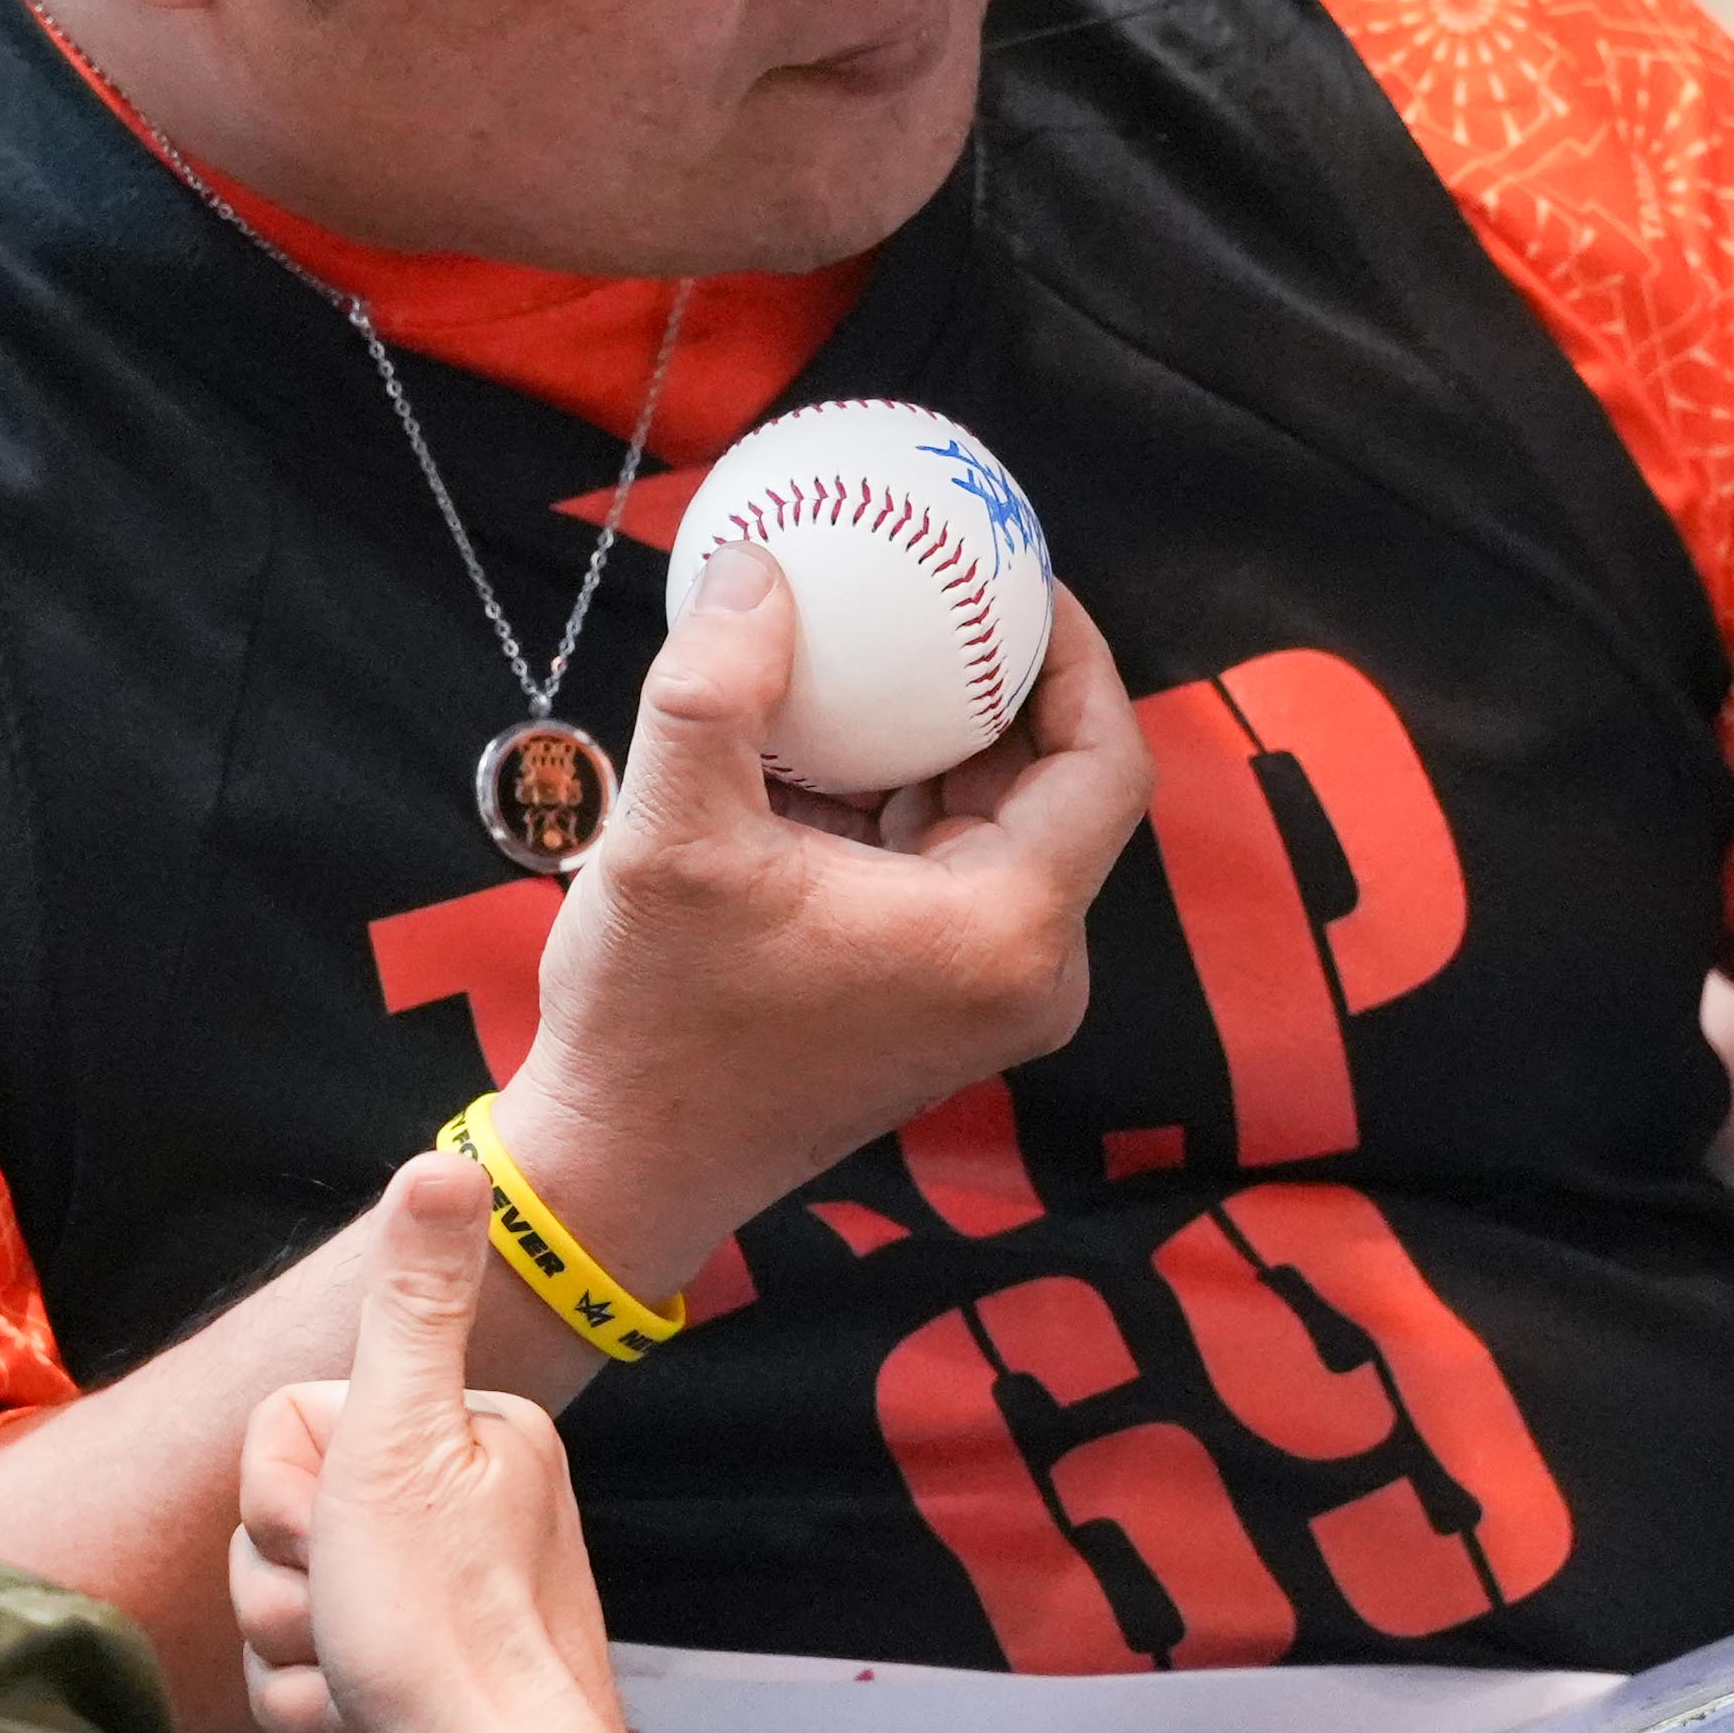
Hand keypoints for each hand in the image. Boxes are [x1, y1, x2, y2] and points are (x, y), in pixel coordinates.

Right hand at [233, 1155, 629, 1732]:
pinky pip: (313, 1707)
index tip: (346, 1540)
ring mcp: (446, 1617)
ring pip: (287, 1629)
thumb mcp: (405, 1442)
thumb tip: (443, 1163)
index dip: (285, 1500)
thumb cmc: (445, 1628)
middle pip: (280, 1537)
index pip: (289, 1438)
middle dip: (291, 1601)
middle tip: (355, 1625)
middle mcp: (470, 1516)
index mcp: (469, 1440)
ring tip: (371, 1695)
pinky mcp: (424, 1708)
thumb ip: (414, 1303)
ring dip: (304, 1676)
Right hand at [495, 547, 1150, 1301]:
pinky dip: (904, 801)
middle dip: (1006, 683)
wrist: (626, 1166)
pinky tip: (823, 745)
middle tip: (944, 587)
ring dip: (944, 740)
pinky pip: (952, 869)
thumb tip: (759, 566)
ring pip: (1003, 826)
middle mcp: (1026, 973)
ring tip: (879, 645)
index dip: (1081, 655)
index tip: (1018, 576)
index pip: (1107, 762)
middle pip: (1061, 787)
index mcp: (1004, 932)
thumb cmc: (655, 1021)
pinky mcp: (941, 1003)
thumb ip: (715, 689)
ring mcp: (988, 997)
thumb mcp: (668, 838)